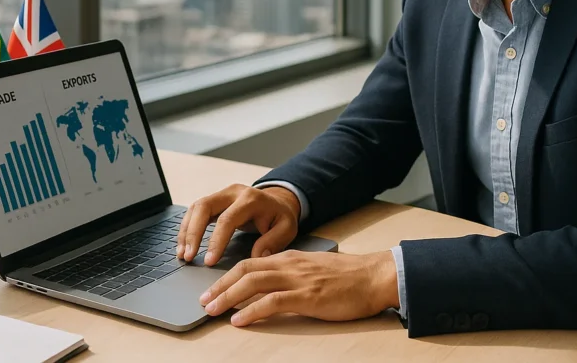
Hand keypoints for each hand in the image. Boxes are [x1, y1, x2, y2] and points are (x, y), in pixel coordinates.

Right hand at [176, 184, 300, 264]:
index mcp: (251, 199)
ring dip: (186, 231)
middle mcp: (233, 192)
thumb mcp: (287, 228)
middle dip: (192, 233)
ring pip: (196, 207)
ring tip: (182, 254)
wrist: (278, 201)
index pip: (227, 219)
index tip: (209, 261)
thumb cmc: (280, 217)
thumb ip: (273, 241)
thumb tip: (256, 256)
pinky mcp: (215, 201)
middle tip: (187, 257)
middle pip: (204, 207)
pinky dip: (187, 228)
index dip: (215, 241)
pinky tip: (184, 245)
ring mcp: (222, 194)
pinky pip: (195, 211)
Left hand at [199, 249, 398, 325]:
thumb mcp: (313, 269)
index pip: (250, 262)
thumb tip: (271, 286)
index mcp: (290, 257)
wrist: (374, 277)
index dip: (227, 276)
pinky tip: (239, 320)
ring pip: (253, 283)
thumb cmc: (349, 277)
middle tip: (203, 300)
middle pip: (245, 270)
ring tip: (212, 310)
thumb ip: (292, 274)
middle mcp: (289, 264)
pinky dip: (252, 310)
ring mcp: (297, 280)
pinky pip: (272, 301)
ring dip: (228, 296)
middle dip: (220, 285)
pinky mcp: (307, 296)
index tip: (212, 288)